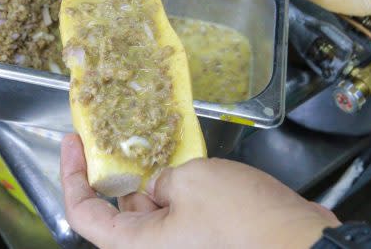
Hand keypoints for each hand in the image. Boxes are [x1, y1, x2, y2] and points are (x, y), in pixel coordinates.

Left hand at [61, 134, 339, 248]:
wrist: (298, 245)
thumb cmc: (243, 221)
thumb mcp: (190, 180)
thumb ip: (160, 179)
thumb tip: (159, 186)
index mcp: (137, 247)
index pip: (84, 214)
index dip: (71, 175)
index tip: (72, 143)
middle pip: (118, 213)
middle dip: (119, 173)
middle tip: (118, 132)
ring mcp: (181, 247)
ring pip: (151, 211)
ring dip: (151, 179)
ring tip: (157, 141)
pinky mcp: (204, 243)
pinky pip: (178, 215)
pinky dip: (176, 189)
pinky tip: (185, 161)